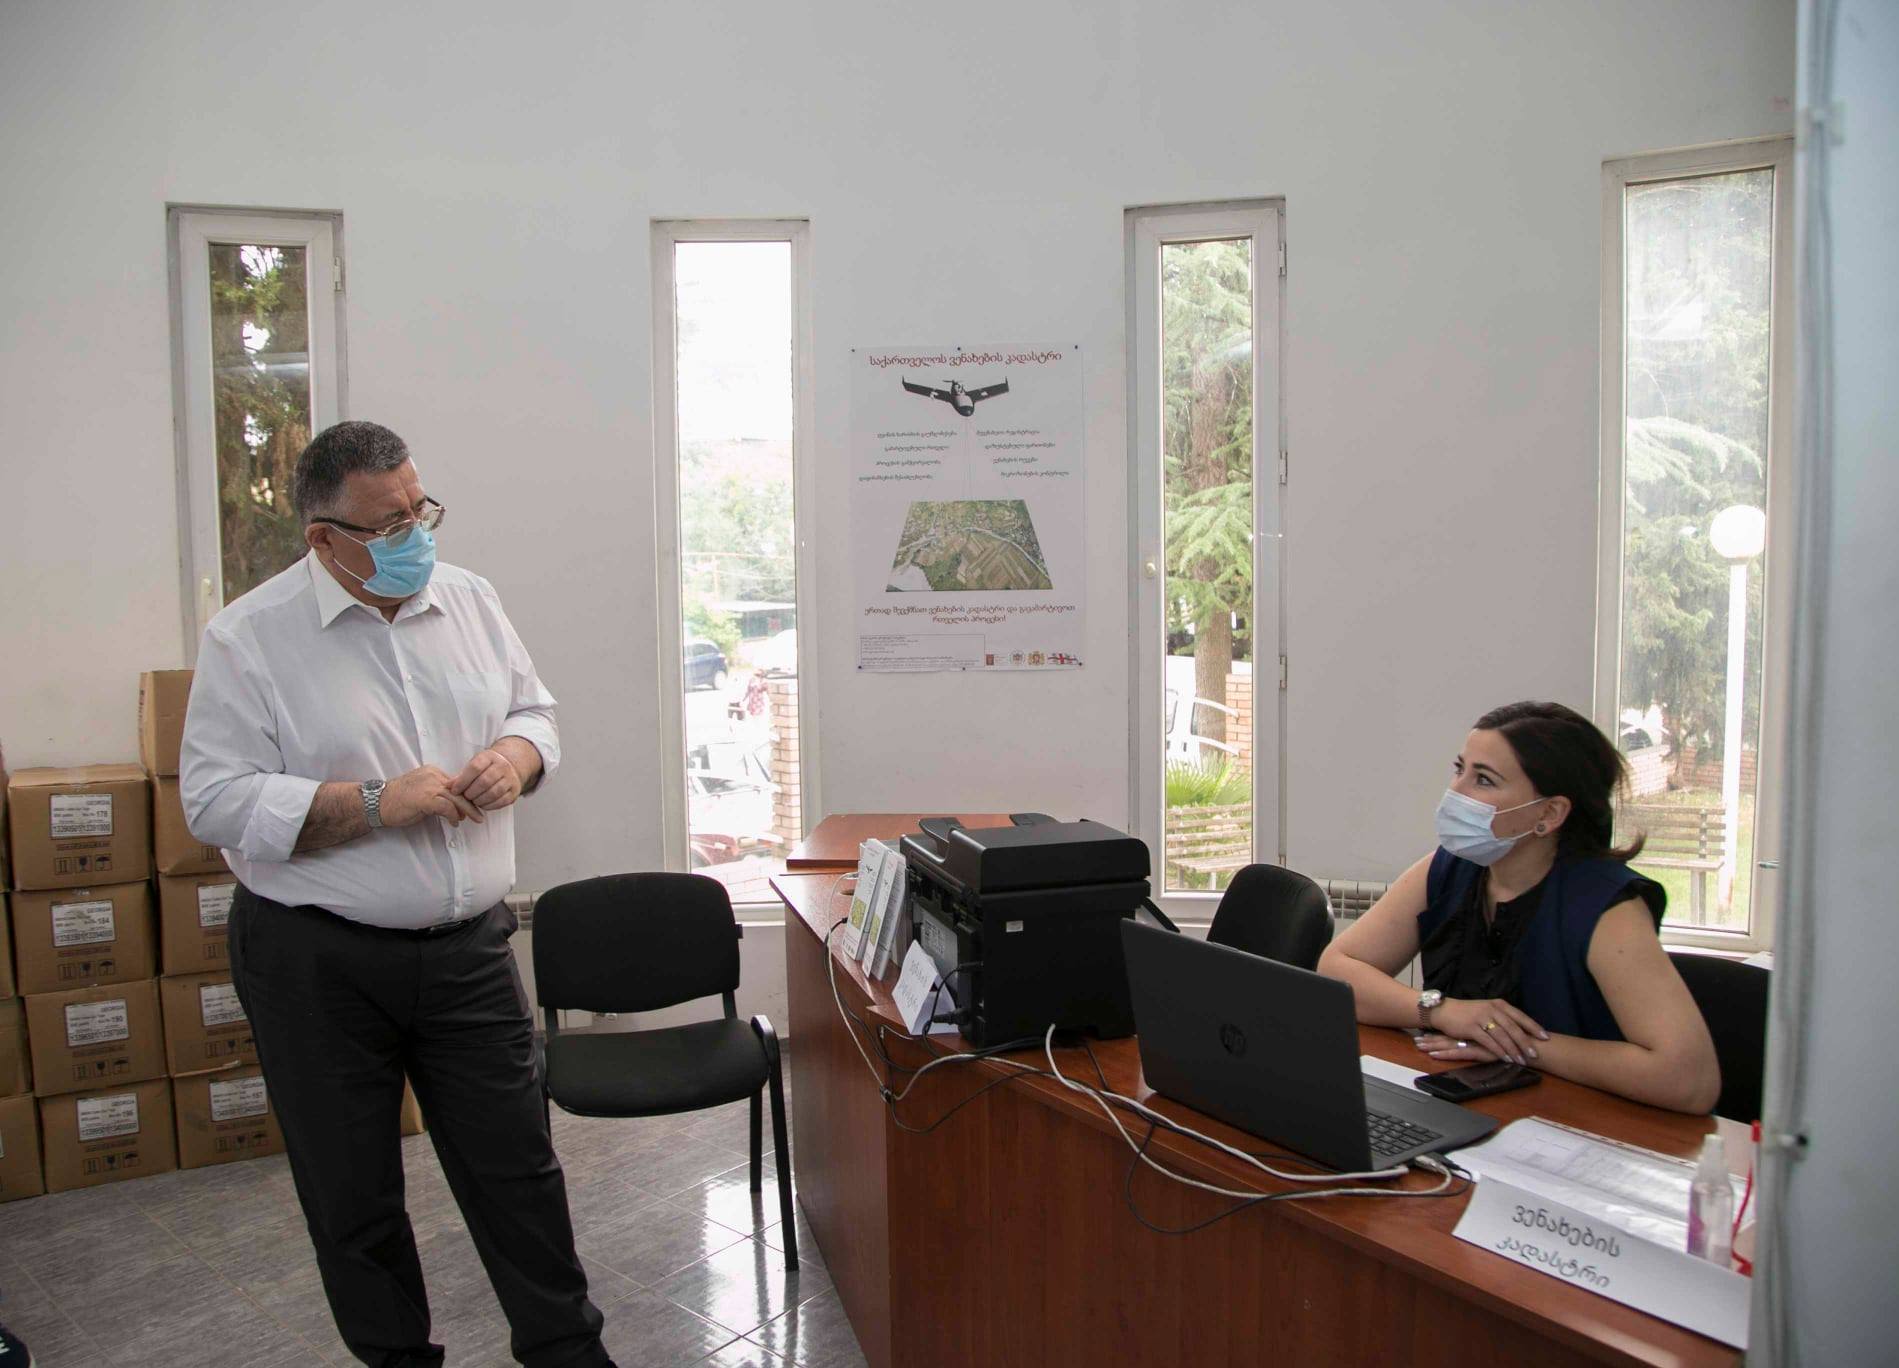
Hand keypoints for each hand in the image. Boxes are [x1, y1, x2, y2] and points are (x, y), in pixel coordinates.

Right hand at [381, 765, 485, 828]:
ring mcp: (429, 786)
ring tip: (473, 820)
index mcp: (432, 772)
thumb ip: (438, 795)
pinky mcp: (425, 798)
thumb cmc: (398, 801)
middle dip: (471, 803)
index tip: (472, 807)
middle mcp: (433, 776)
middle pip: (459, 790)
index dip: (465, 796)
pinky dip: (453, 816)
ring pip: (456, 798)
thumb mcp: (422, 793)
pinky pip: (447, 807)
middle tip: (480, 815)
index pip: (456, 784)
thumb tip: (456, 807)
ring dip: (467, 811)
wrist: (377, 803)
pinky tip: (454, 823)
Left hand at [451, 748, 523, 811]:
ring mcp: (510, 779)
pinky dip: (490, 805)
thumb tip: (448, 786)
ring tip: (473, 800)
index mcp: (489, 757)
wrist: (510, 766)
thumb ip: (461, 776)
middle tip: (465, 797)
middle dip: (471, 792)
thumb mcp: (474, 765)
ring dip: (480, 800)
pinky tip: (483, 804)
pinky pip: (502, 801)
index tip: (455, 790)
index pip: (475, 768)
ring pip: (494, 792)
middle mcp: (502, 766)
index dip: (463, 781)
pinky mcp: (515, 791)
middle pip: (484, 781)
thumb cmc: (487, 767)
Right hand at [1417, 997, 1546, 1064]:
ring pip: (1502, 1035)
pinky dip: (1499, 1050)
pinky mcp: (1471, 1027)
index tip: (1546, 1037)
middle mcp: (1492, 1009)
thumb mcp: (1487, 1010)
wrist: (1444, 1011)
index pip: (1520, 1016)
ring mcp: (1481, 1017)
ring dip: (1513, 1049)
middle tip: (1535, 1054)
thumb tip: (1522, 1032)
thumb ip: (1503, 1018)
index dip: (1533, 1026)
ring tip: (1522, 1060)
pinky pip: (1489, 1041)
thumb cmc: (1468, 1013)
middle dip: (1525, 1042)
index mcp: (1498, 1004)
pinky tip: (1506, 1058)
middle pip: (1513, 1027)